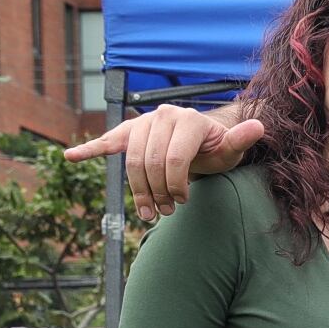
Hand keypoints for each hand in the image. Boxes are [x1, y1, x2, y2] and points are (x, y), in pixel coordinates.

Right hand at [63, 108, 264, 218]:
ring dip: (137, 190)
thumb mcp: (230, 150)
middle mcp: (162, 115)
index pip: (174, 159)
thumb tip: (258, 127)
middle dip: (156, 192)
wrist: (201, 140)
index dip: (176, 185)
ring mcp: (143, 123)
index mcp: (187, 119)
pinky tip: (70, 156)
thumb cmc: (216, 150)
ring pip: (131, 161)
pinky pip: (108, 141)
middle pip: (150, 163)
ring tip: (147, 211)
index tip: (182, 201)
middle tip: (165, 212)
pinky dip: (88, 150)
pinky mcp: (129, 132)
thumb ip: (240, 140)